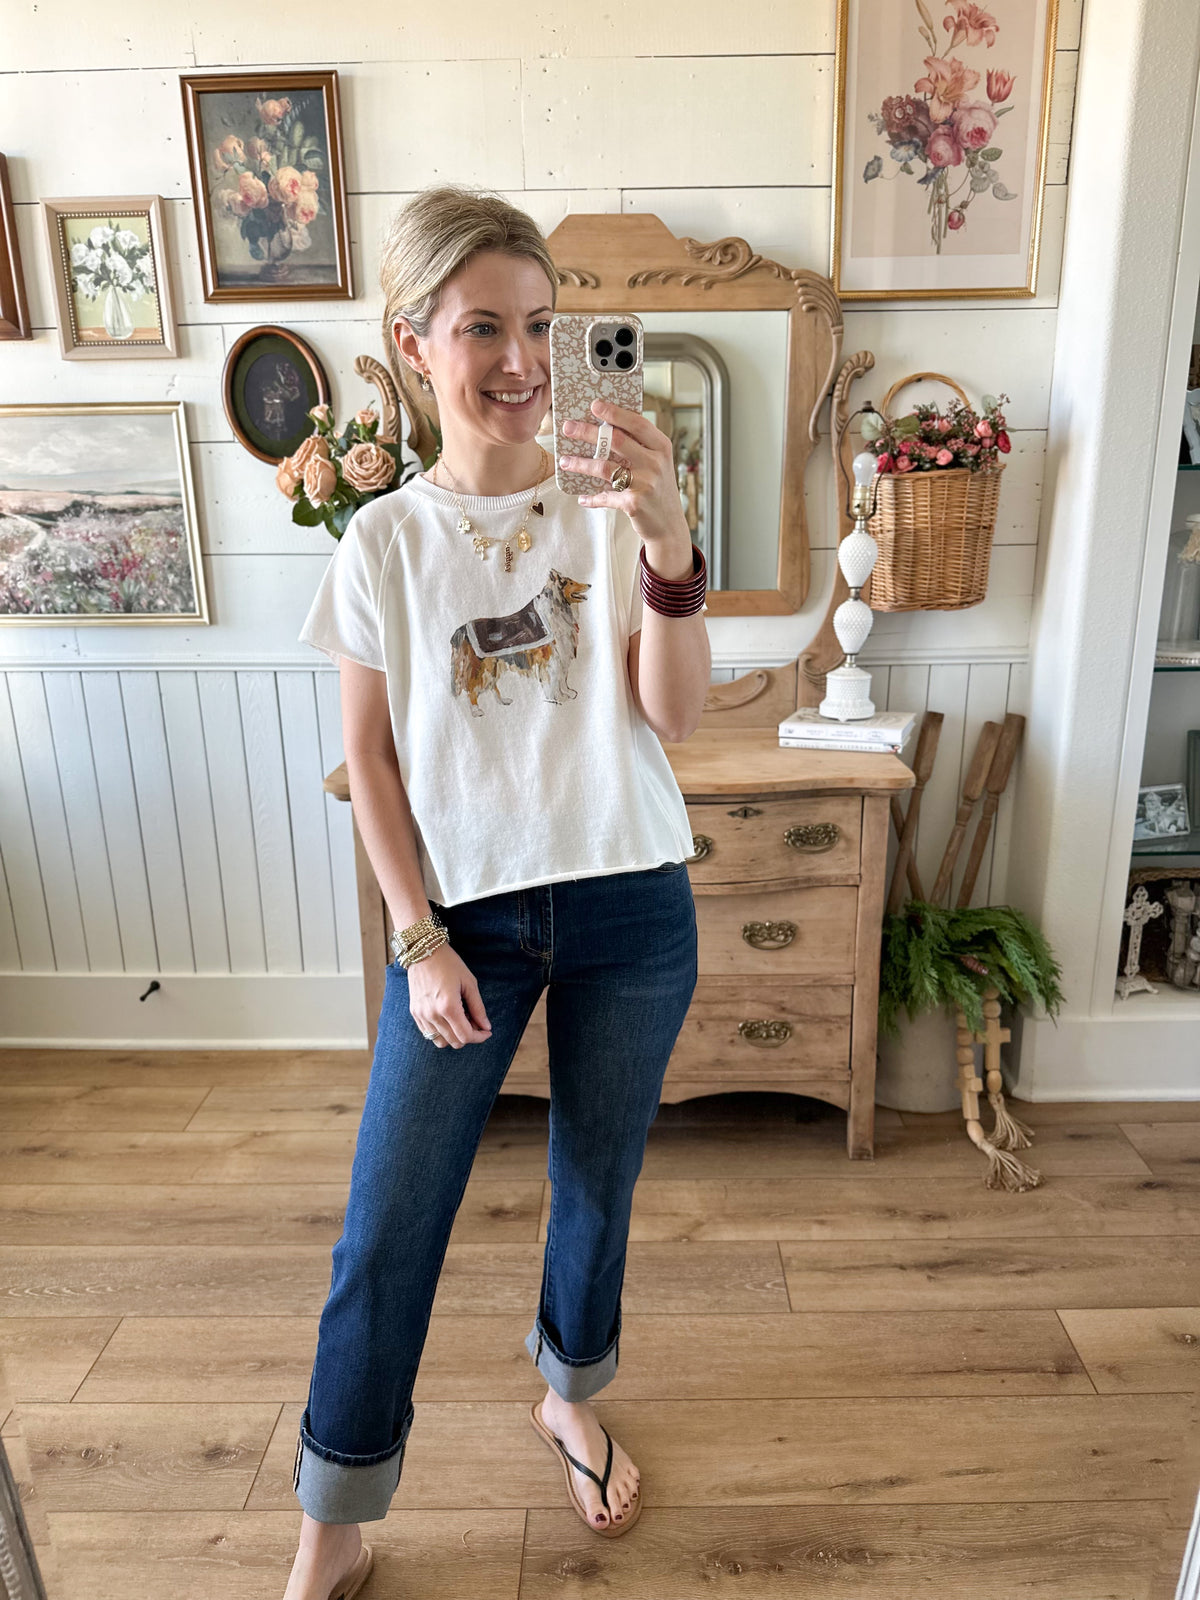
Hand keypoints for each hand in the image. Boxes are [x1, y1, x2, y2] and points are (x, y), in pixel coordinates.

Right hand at [405, 943, 491, 1048]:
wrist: (423, 951)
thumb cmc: (449, 964)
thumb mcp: (469, 983)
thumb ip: (478, 1008)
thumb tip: (486, 1027)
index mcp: (448, 1006)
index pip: (466, 1036)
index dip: (480, 1037)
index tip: (487, 1031)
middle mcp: (432, 1014)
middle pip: (455, 1042)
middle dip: (469, 1036)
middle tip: (475, 1022)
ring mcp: (421, 1015)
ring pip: (441, 1041)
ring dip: (454, 1036)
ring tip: (460, 1020)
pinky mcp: (415, 1013)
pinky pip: (429, 1034)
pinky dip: (441, 1032)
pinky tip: (448, 1019)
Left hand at [558, 398, 691, 553]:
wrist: (670, 525)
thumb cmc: (659, 490)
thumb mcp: (658, 463)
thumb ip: (640, 447)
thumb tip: (607, 429)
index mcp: (661, 447)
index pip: (637, 423)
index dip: (615, 413)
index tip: (595, 405)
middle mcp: (655, 463)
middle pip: (616, 441)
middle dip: (588, 432)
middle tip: (568, 427)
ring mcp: (645, 483)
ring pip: (605, 467)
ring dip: (581, 464)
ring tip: (565, 461)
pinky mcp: (634, 503)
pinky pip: (605, 496)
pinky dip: (592, 498)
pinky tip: (582, 498)